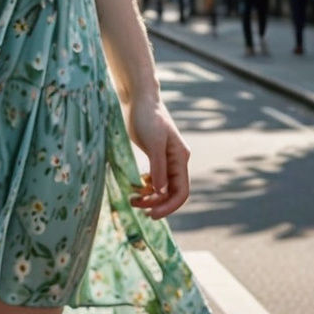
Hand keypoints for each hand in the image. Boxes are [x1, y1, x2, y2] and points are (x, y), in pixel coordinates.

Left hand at [126, 95, 189, 219]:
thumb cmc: (147, 116)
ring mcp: (166, 159)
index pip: (181, 191)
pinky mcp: (155, 156)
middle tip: (135, 206)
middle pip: (171, 192)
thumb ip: (158, 167)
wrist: (139, 98)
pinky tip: (136, 187)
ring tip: (132, 199)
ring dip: (149, 196)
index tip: (152, 214)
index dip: (169, 206)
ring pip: (162, 187)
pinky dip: (146, 186)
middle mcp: (176, 161)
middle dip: (156, 202)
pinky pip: (154, 179)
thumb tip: (162, 191)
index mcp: (180, 158)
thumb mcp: (153, 142)